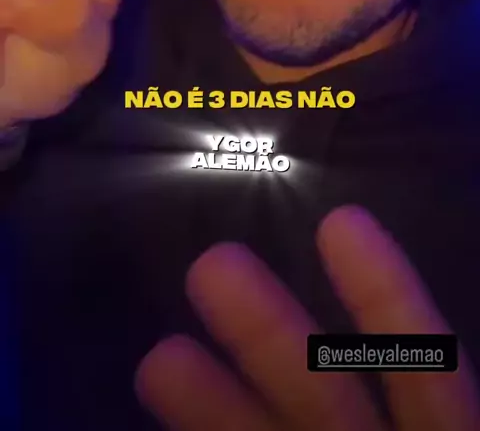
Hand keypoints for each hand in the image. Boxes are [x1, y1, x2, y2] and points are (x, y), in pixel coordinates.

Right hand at [135, 206, 479, 429]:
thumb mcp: (465, 422)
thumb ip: (437, 368)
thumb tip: (388, 271)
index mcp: (450, 428)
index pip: (418, 353)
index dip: (382, 289)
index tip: (340, 222)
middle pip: (324, 390)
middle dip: (268, 332)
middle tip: (211, 264)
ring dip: (216, 407)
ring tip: (156, 360)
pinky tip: (157, 419)